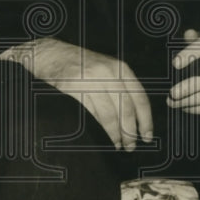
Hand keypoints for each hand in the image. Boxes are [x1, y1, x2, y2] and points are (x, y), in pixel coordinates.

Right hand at [4, 37, 153, 151]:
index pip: (140, 97)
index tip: (148, 136)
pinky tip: (108, 136)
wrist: (51, 53)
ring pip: (112, 114)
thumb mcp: (106, 70)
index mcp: (121, 68)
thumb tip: (133, 119)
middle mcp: (110, 73)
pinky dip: (104, 128)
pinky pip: (95, 113)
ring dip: (118, 133)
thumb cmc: (81, 63)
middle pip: (127, 109)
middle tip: (132, 146)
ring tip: (121, 145)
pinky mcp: (77, 88)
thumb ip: (119, 89)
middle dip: (131, 131)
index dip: (146, 120)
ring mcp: (93, 80)